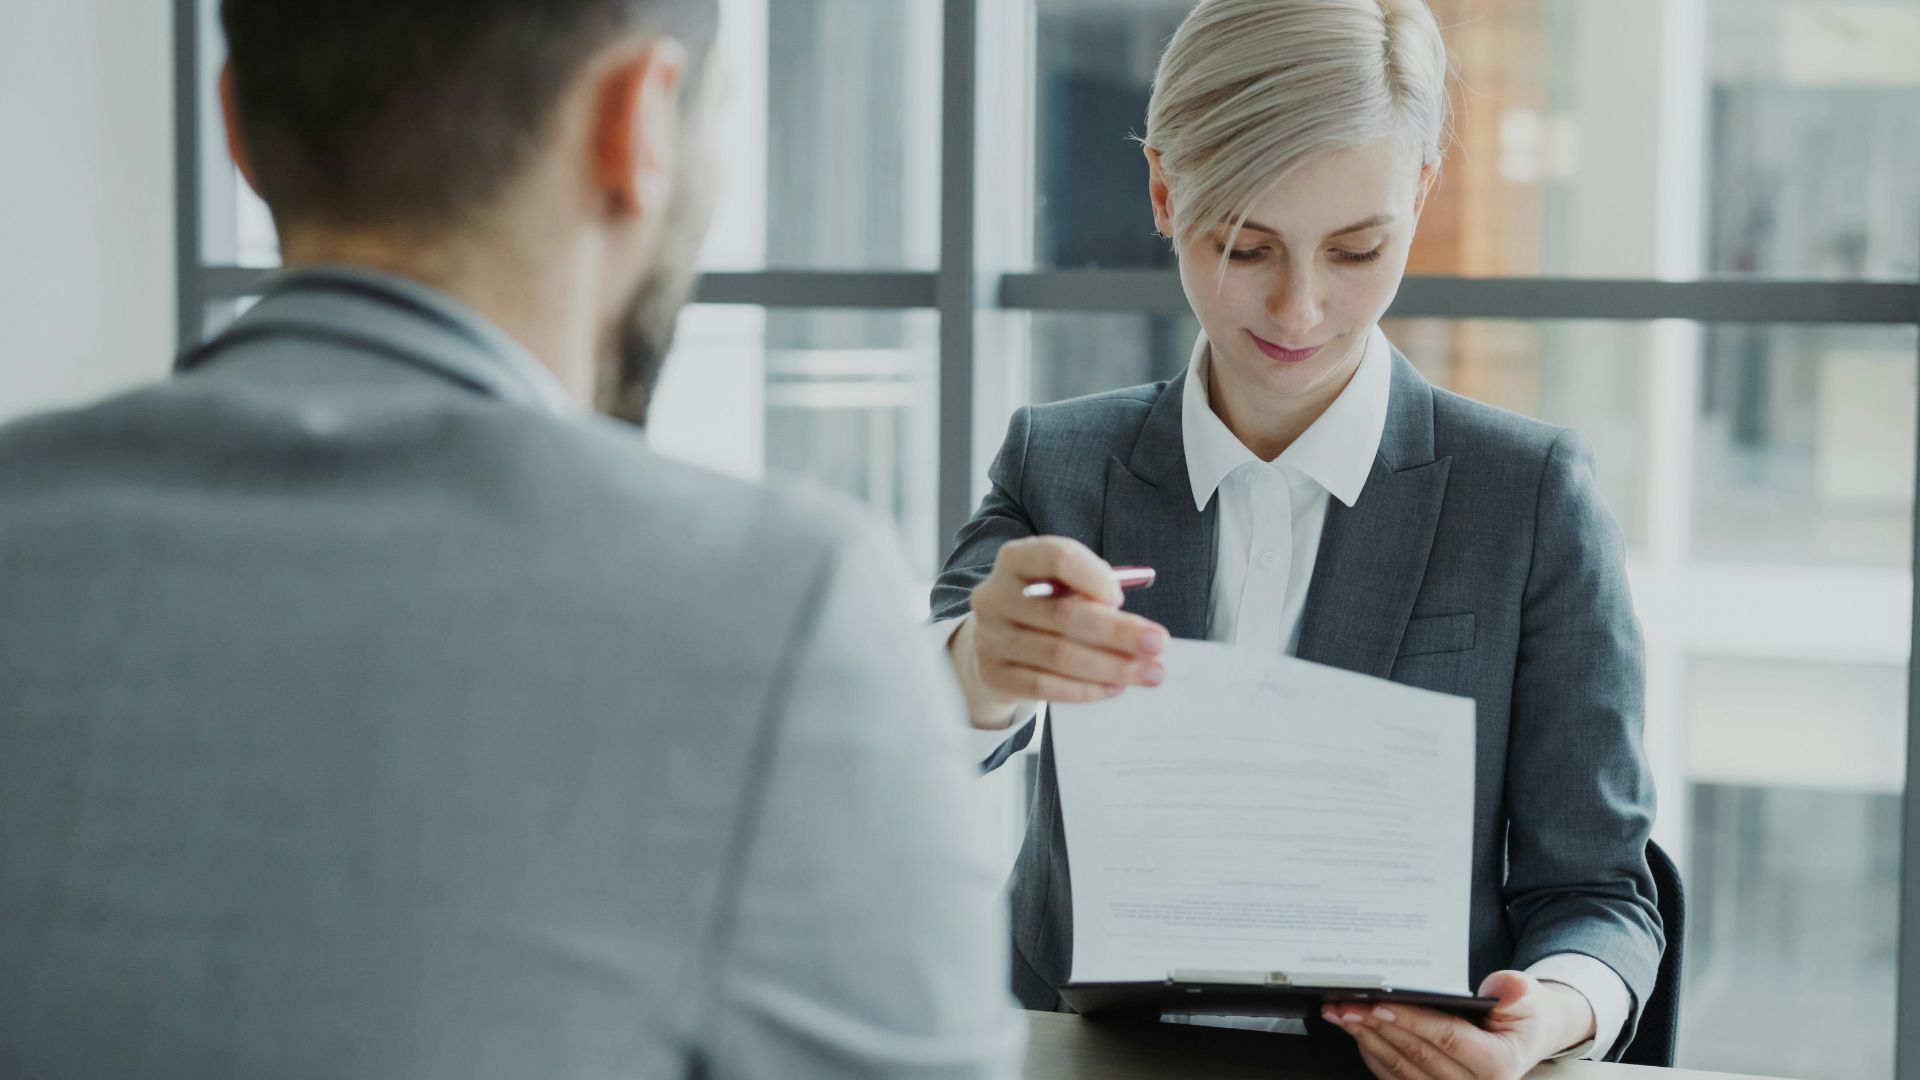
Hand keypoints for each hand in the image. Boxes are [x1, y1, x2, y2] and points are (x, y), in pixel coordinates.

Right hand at [949, 537, 1168, 727]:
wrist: (995, 642)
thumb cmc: (1043, 606)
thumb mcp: (1061, 585)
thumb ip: (1092, 591)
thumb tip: (1140, 628)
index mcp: (1016, 560)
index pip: (1056, 557)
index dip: (1094, 577)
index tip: (1121, 599)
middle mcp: (995, 596)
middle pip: (1065, 614)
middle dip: (1120, 632)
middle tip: (1158, 645)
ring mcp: (991, 637)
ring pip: (1060, 656)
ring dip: (1112, 667)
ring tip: (1149, 673)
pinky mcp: (994, 675)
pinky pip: (1045, 687)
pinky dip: (1085, 690)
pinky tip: (1114, 687)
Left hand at [1321, 971, 1596, 1079]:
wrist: (1526, 1038)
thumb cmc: (1523, 1015)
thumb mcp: (1528, 997)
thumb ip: (1516, 991)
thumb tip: (1504, 988)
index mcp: (1498, 1065)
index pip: (1448, 1038)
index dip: (1411, 1021)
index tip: (1379, 1004)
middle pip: (1416, 1054)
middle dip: (1375, 1026)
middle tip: (1345, 1003)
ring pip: (1399, 1066)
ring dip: (1365, 1038)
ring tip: (1341, 1013)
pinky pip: (1395, 1075)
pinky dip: (1372, 1051)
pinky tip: (1355, 1030)